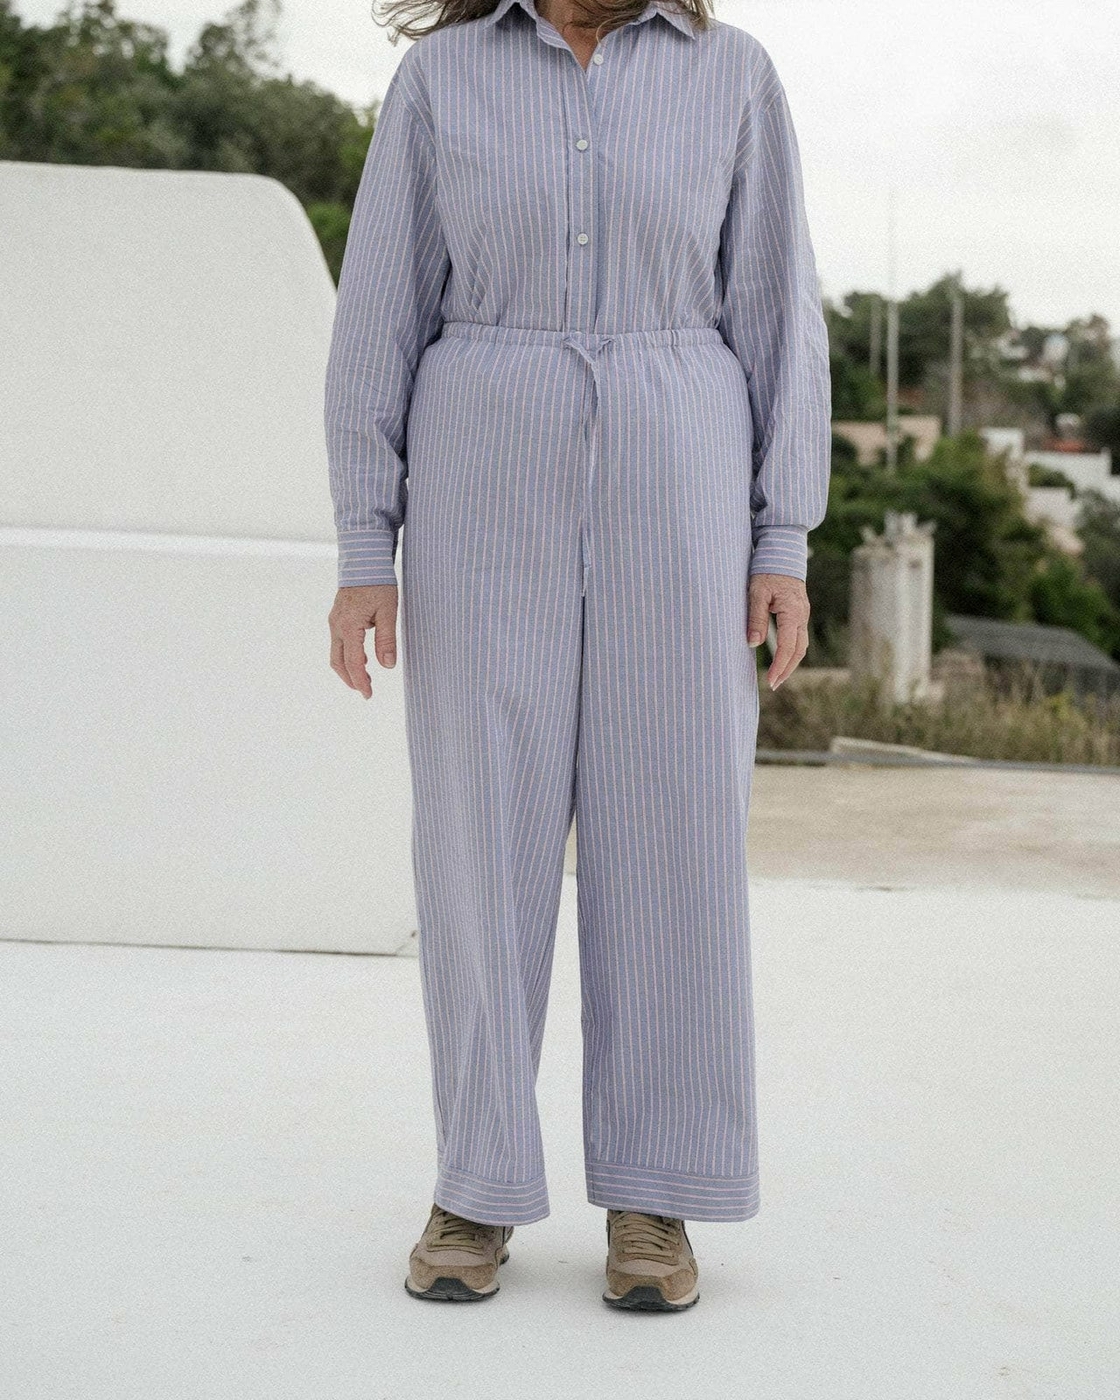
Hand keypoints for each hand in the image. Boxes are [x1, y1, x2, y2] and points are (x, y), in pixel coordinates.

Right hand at [329, 584, 398, 698]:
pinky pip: (338, 643)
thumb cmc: (378, 583)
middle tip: (366, 691)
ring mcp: (334, 621)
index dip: (361, 682)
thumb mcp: (388, 611)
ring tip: (365, 678)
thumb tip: (388, 666)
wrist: (363, 560)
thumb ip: (387, 639)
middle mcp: (337, 626)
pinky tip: (362, 659)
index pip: (354, 663)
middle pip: (338, 662)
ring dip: (348, 669)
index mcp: (349, 626)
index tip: (369, 695)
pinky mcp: (337, 617)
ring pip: (336, 654)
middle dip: (351, 679)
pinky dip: (347, 656)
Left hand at [747, 573, 809, 689]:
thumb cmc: (767, 571)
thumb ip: (755, 618)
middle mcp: (802, 615)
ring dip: (790, 663)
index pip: (788, 646)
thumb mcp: (756, 592)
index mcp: (792, 612)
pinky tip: (781, 659)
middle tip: (773, 685)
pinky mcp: (799, 613)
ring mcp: (802, 614)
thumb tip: (753, 644)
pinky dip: (791, 651)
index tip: (770, 681)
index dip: (779, 666)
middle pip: (799, 650)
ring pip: (801, 645)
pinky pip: (798, 637)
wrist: (782, 553)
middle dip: (787, 670)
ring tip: (776, 677)